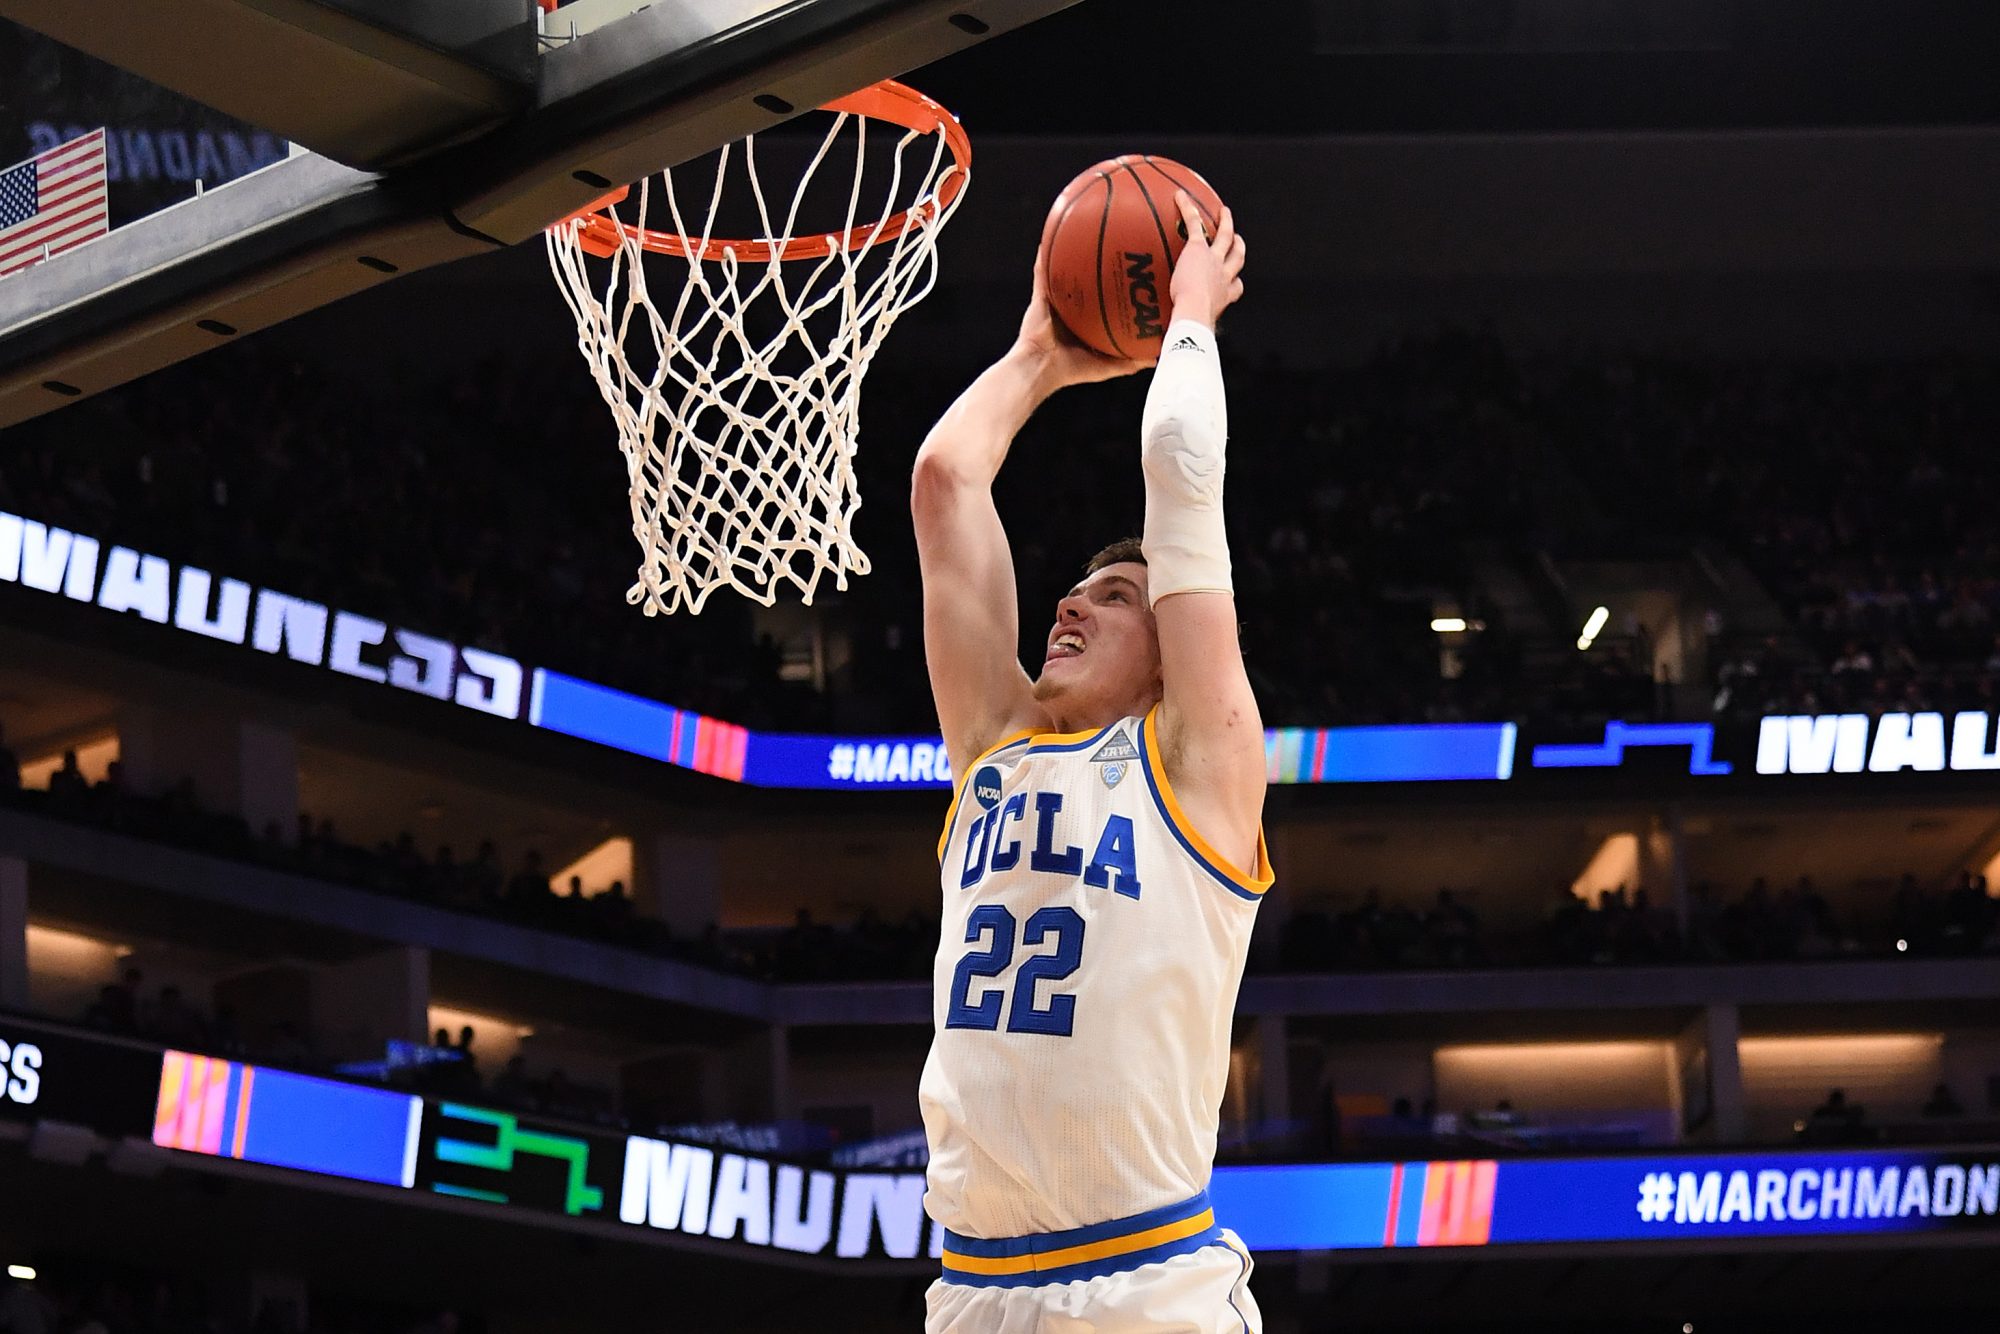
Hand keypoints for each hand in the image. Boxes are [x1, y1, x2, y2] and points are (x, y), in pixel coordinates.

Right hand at [1007, 200, 1154, 392]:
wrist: (1039, 371)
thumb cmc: (1071, 370)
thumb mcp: (1108, 364)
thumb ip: (1132, 359)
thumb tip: (1157, 356)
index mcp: (1087, 317)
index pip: (1107, 294)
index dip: (1121, 280)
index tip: (1139, 266)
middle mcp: (1073, 303)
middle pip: (1090, 272)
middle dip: (1104, 255)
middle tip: (1121, 235)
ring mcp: (1056, 296)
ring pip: (1067, 264)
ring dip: (1073, 244)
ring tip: (1085, 221)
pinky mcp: (1040, 294)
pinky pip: (1042, 269)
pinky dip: (1045, 252)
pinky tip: (1051, 233)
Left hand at [1168, 192, 1245, 329]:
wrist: (1194, 311)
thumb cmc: (1193, 327)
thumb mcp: (1191, 332)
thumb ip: (1182, 337)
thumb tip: (1162, 363)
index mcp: (1224, 296)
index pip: (1235, 288)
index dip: (1235, 282)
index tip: (1234, 281)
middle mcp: (1224, 276)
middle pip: (1237, 259)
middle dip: (1239, 248)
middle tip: (1238, 240)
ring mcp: (1214, 261)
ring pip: (1226, 237)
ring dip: (1227, 224)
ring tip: (1225, 212)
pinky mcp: (1199, 249)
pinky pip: (1195, 224)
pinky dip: (1188, 209)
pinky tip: (1179, 196)